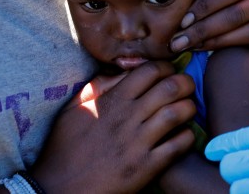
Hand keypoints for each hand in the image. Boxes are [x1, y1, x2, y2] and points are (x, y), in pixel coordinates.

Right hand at [32, 61, 196, 192]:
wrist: (59, 187)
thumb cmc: (65, 147)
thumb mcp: (74, 109)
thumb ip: (97, 86)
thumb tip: (121, 71)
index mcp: (112, 101)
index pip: (149, 70)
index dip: (165, 67)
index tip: (168, 73)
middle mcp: (127, 118)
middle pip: (170, 87)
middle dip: (185, 83)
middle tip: (186, 88)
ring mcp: (138, 143)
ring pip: (177, 113)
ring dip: (189, 107)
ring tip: (187, 109)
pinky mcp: (146, 167)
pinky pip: (178, 145)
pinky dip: (187, 136)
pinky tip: (183, 135)